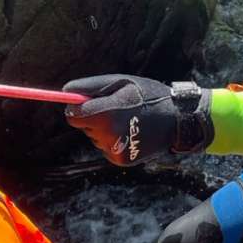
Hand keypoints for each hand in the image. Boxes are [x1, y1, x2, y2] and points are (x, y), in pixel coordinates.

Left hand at [63, 75, 212, 165]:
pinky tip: (131, 132)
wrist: (177, 121)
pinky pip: (106, 147)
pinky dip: (114, 140)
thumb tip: (65, 91)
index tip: (89, 103)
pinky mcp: (120, 160)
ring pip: (95, 137)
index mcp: (106, 114)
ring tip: (128, 120)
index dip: (79, 108)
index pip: (72, 116)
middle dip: (94, 117)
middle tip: (117, 109)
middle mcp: (108, 136)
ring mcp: (115, 150)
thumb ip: (90, 87)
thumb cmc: (148, 95)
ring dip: (104, 129)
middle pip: (83, 127)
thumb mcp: (121, 82)